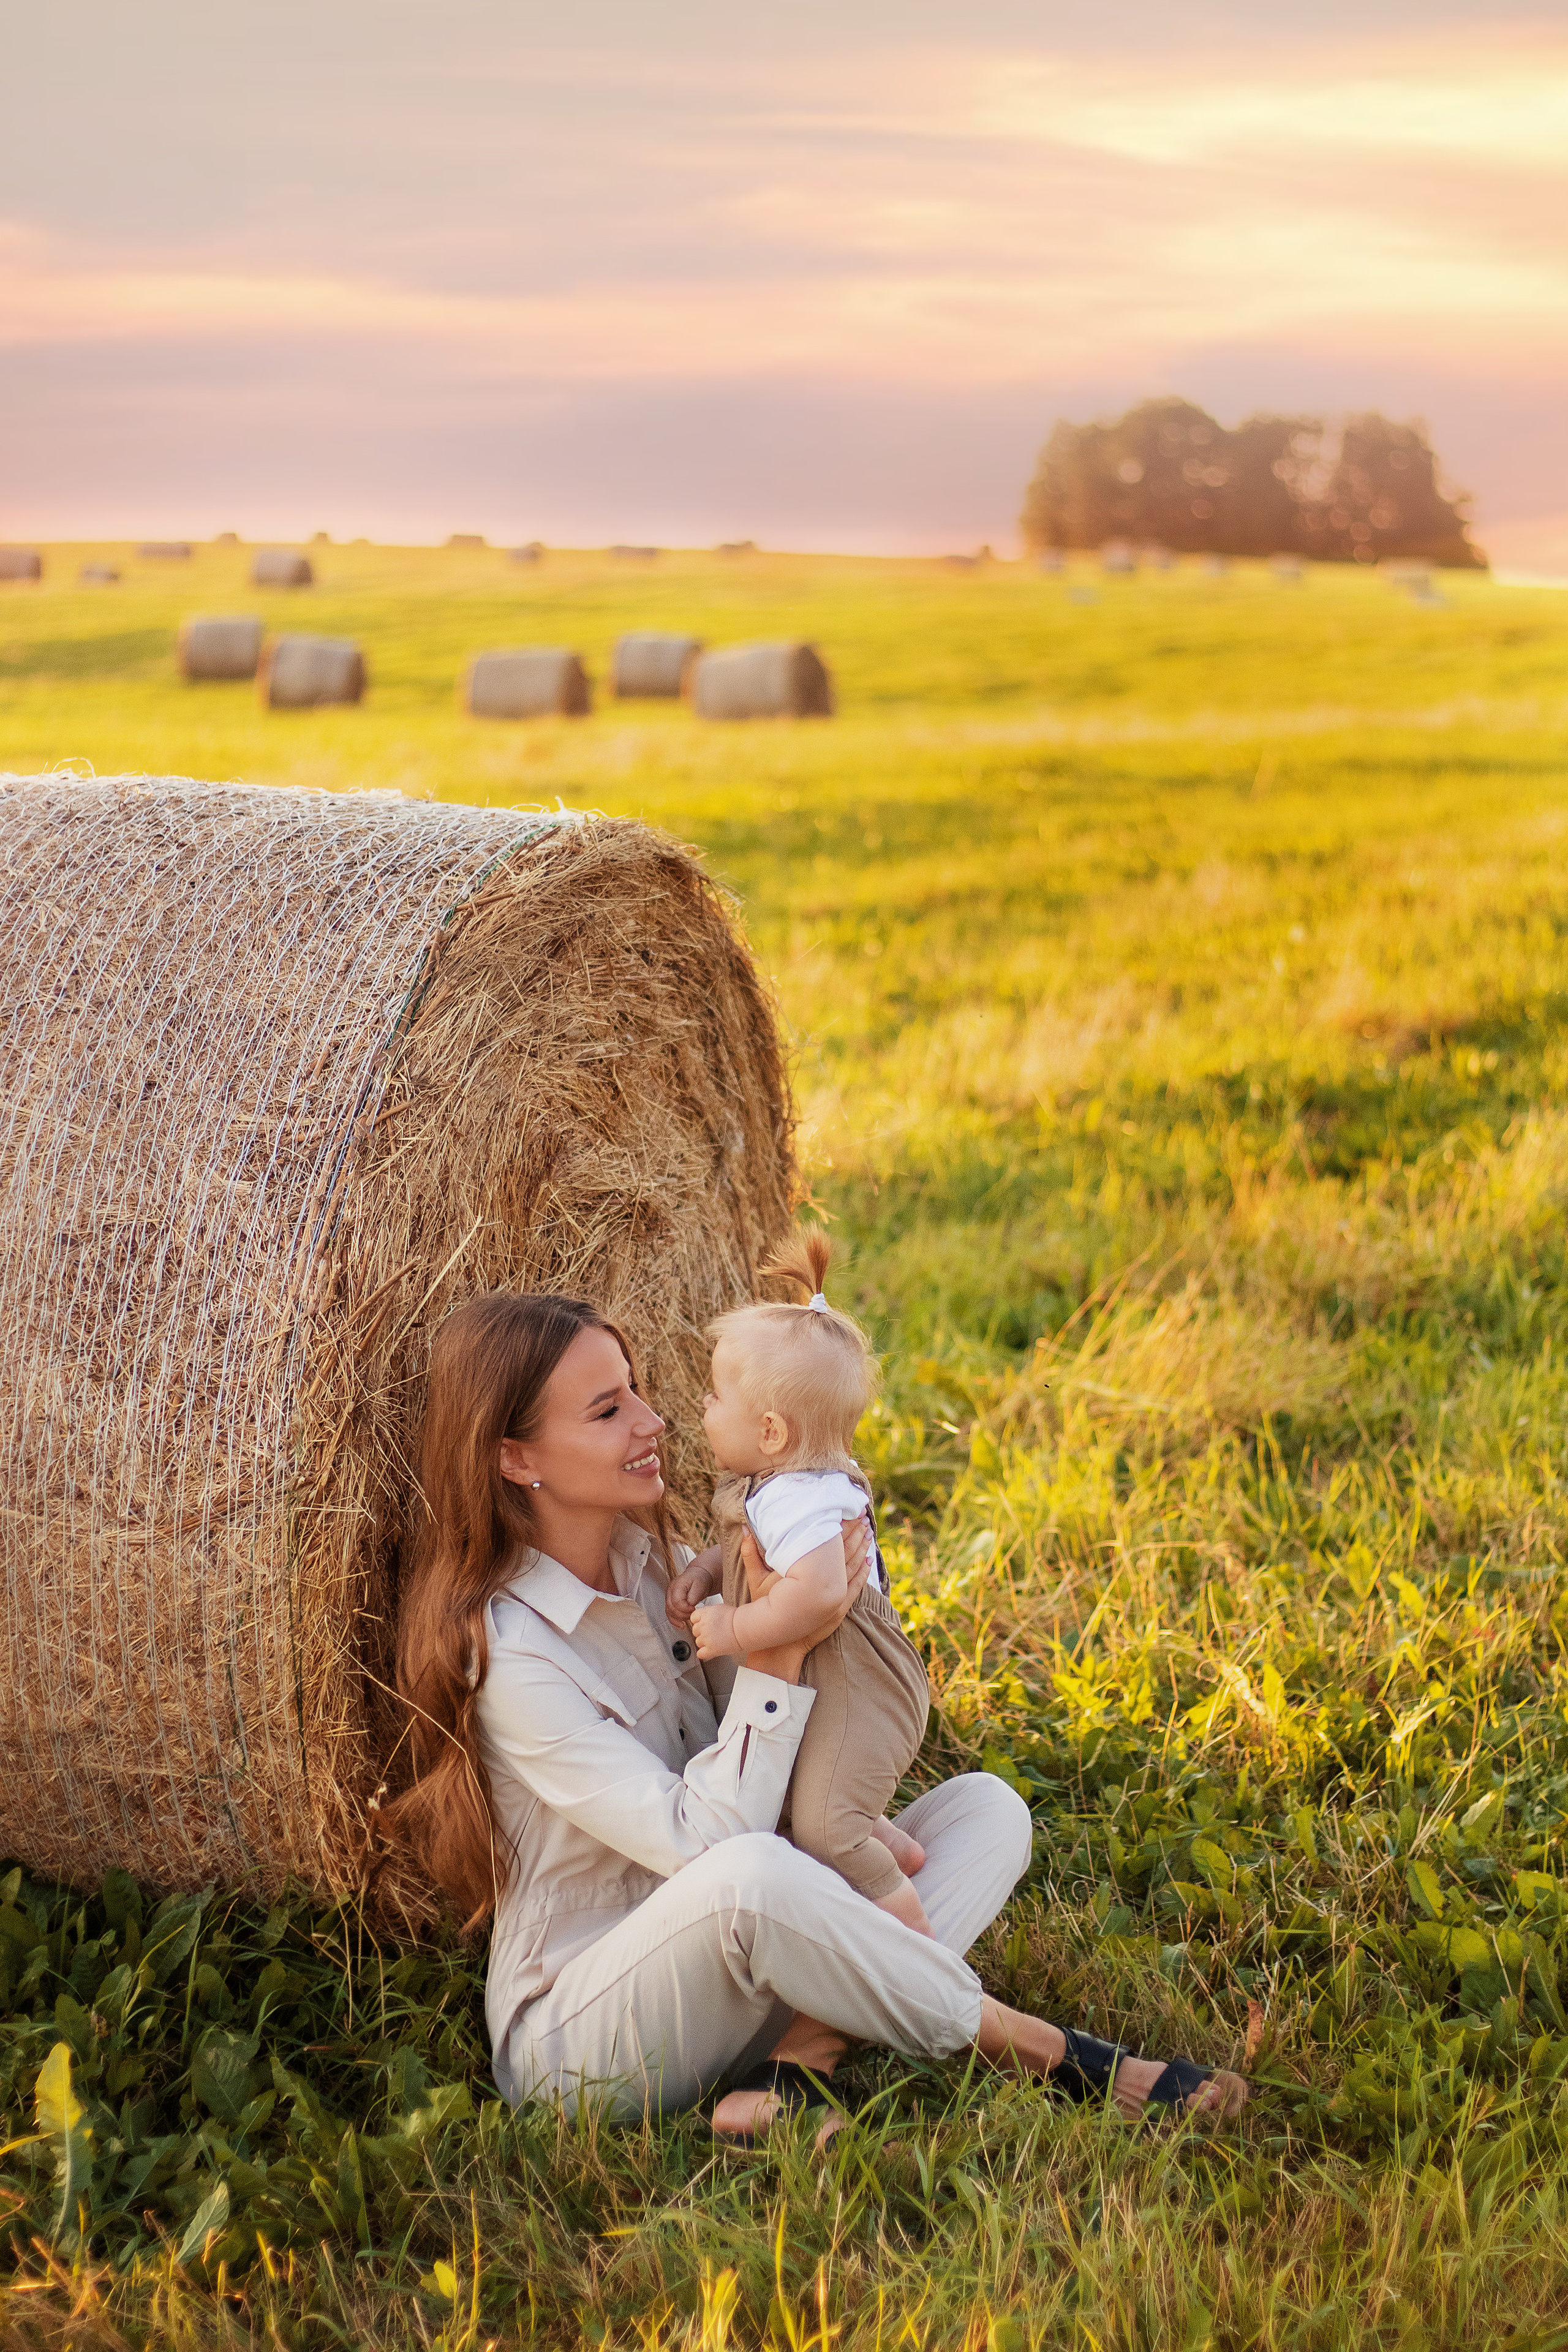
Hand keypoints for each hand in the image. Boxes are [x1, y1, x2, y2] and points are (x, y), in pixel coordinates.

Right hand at [665, 1553, 719, 1628]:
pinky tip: (682, 1625)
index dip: (685, 1608)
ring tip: (689, 1619)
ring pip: (669, 1612)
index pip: (676, 1601)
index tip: (694, 1608)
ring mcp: (669, 1597)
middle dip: (683, 1615)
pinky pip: (670, 1614)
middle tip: (693, 1613)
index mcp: (677, 1585)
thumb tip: (689, 1607)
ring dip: (679, 1619)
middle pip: (671, 1608)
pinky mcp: (671, 1603)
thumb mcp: (700, 1585)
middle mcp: (671, 1591)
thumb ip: (694, 1597)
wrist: (699, 1576)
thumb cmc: (700, 1579)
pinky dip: (675, 1621)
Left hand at [692, 1600, 740, 1660]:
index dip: (699, 1621)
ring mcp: (706, 1638)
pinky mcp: (711, 1649)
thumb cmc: (737, 1618)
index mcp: (705, 1614)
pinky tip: (711, 1651)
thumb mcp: (720, 1608)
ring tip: (716, 1641)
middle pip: (695, 1630)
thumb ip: (709, 1613)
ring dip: (705, 1643)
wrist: (744, 1627)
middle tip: (712, 1633)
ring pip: (698, 1642)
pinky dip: (705, 1654)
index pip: (693, 1618)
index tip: (703, 1624)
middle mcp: (703, 1625)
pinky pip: (700, 1654)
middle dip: (702, 1632)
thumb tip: (706, 1616)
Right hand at [743, 1511, 872, 1681]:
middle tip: (863, 1514)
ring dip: (861, 1548)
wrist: (779, 1644)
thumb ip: (750, 1554)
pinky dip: (863, 1572)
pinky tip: (868, 1560)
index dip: (839, 1526)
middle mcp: (823, 1583)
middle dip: (854, 1532)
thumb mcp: (755, 1581)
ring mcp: (834, 1597)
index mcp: (804, 1572)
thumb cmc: (765, 1610)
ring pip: (853, 1567)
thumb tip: (746, 1529)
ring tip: (868, 1531)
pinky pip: (856, 1586)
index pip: (827, 1544)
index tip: (847, 1511)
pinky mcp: (840, 1609)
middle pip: (844, 1552)